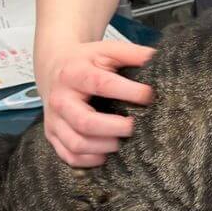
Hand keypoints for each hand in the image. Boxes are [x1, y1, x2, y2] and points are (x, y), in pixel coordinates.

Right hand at [36, 40, 155, 167]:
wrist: (54, 67)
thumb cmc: (86, 61)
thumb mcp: (107, 50)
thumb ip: (133, 53)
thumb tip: (160, 59)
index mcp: (74, 73)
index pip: (101, 84)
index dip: (127, 91)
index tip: (149, 96)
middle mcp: (60, 98)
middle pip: (84, 121)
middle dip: (114, 128)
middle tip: (134, 127)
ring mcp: (53, 119)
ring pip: (76, 143)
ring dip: (103, 147)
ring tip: (121, 142)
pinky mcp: (51, 135)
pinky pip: (68, 156)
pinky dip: (89, 160)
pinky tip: (105, 154)